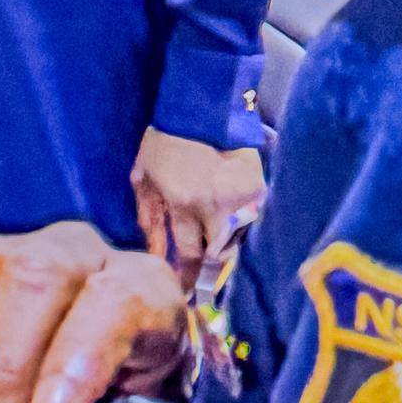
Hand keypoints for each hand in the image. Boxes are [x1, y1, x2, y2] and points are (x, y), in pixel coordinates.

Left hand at [131, 128, 263, 283]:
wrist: (199, 108)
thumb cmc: (164, 141)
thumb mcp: (143, 176)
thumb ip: (148, 215)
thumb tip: (152, 249)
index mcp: (183, 204)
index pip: (189, 255)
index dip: (189, 278)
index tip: (188, 293)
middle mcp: (214, 207)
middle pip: (219, 255)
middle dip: (212, 268)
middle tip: (206, 274)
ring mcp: (240, 199)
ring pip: (237, 240)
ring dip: (226, 245)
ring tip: (217, 242)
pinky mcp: (258, 189)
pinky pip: (251, 218)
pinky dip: (241, 222)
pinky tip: (231, 215)